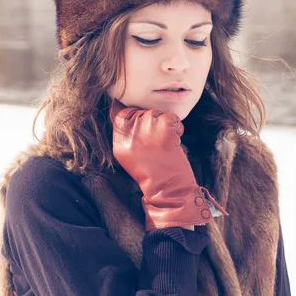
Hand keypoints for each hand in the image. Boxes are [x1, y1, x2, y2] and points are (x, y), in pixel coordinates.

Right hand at [110, 99, 227, 230]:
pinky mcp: (163, 127)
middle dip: (152, 122)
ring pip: (157, 113)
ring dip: (165, 125)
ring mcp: (146, 128)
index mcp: (118, 140)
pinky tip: (173, 142)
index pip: (121, 112)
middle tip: (157, 142)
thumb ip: (124, 132)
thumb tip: (120, 106)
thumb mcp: (128, 154)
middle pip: (142, 111)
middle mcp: (129, 132)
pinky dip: (177, 127)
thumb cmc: (151, 172)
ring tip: (164, 144)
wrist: (167, 189)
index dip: (135, 116)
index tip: (143, 130)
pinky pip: (171, 117)